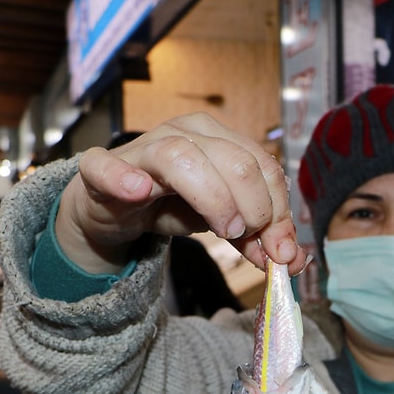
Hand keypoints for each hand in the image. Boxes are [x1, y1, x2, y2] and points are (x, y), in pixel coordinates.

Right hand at [54, 113, 307, 274]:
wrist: (113, 209)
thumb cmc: (171, 205)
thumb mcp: (222, 223)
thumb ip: (255, 238)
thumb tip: (291, 261)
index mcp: (220, 139)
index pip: (264, 166)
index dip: (279, 210)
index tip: (281, 251)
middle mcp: (185, 132)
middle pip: (236, 161)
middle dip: (254, 207)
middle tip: (249, 239)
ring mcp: (143, 147)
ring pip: (184, 157)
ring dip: (214, 198)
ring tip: (224, 229)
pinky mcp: (103, 168)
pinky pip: (107, 166)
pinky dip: (124, 177)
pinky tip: (139, 191)